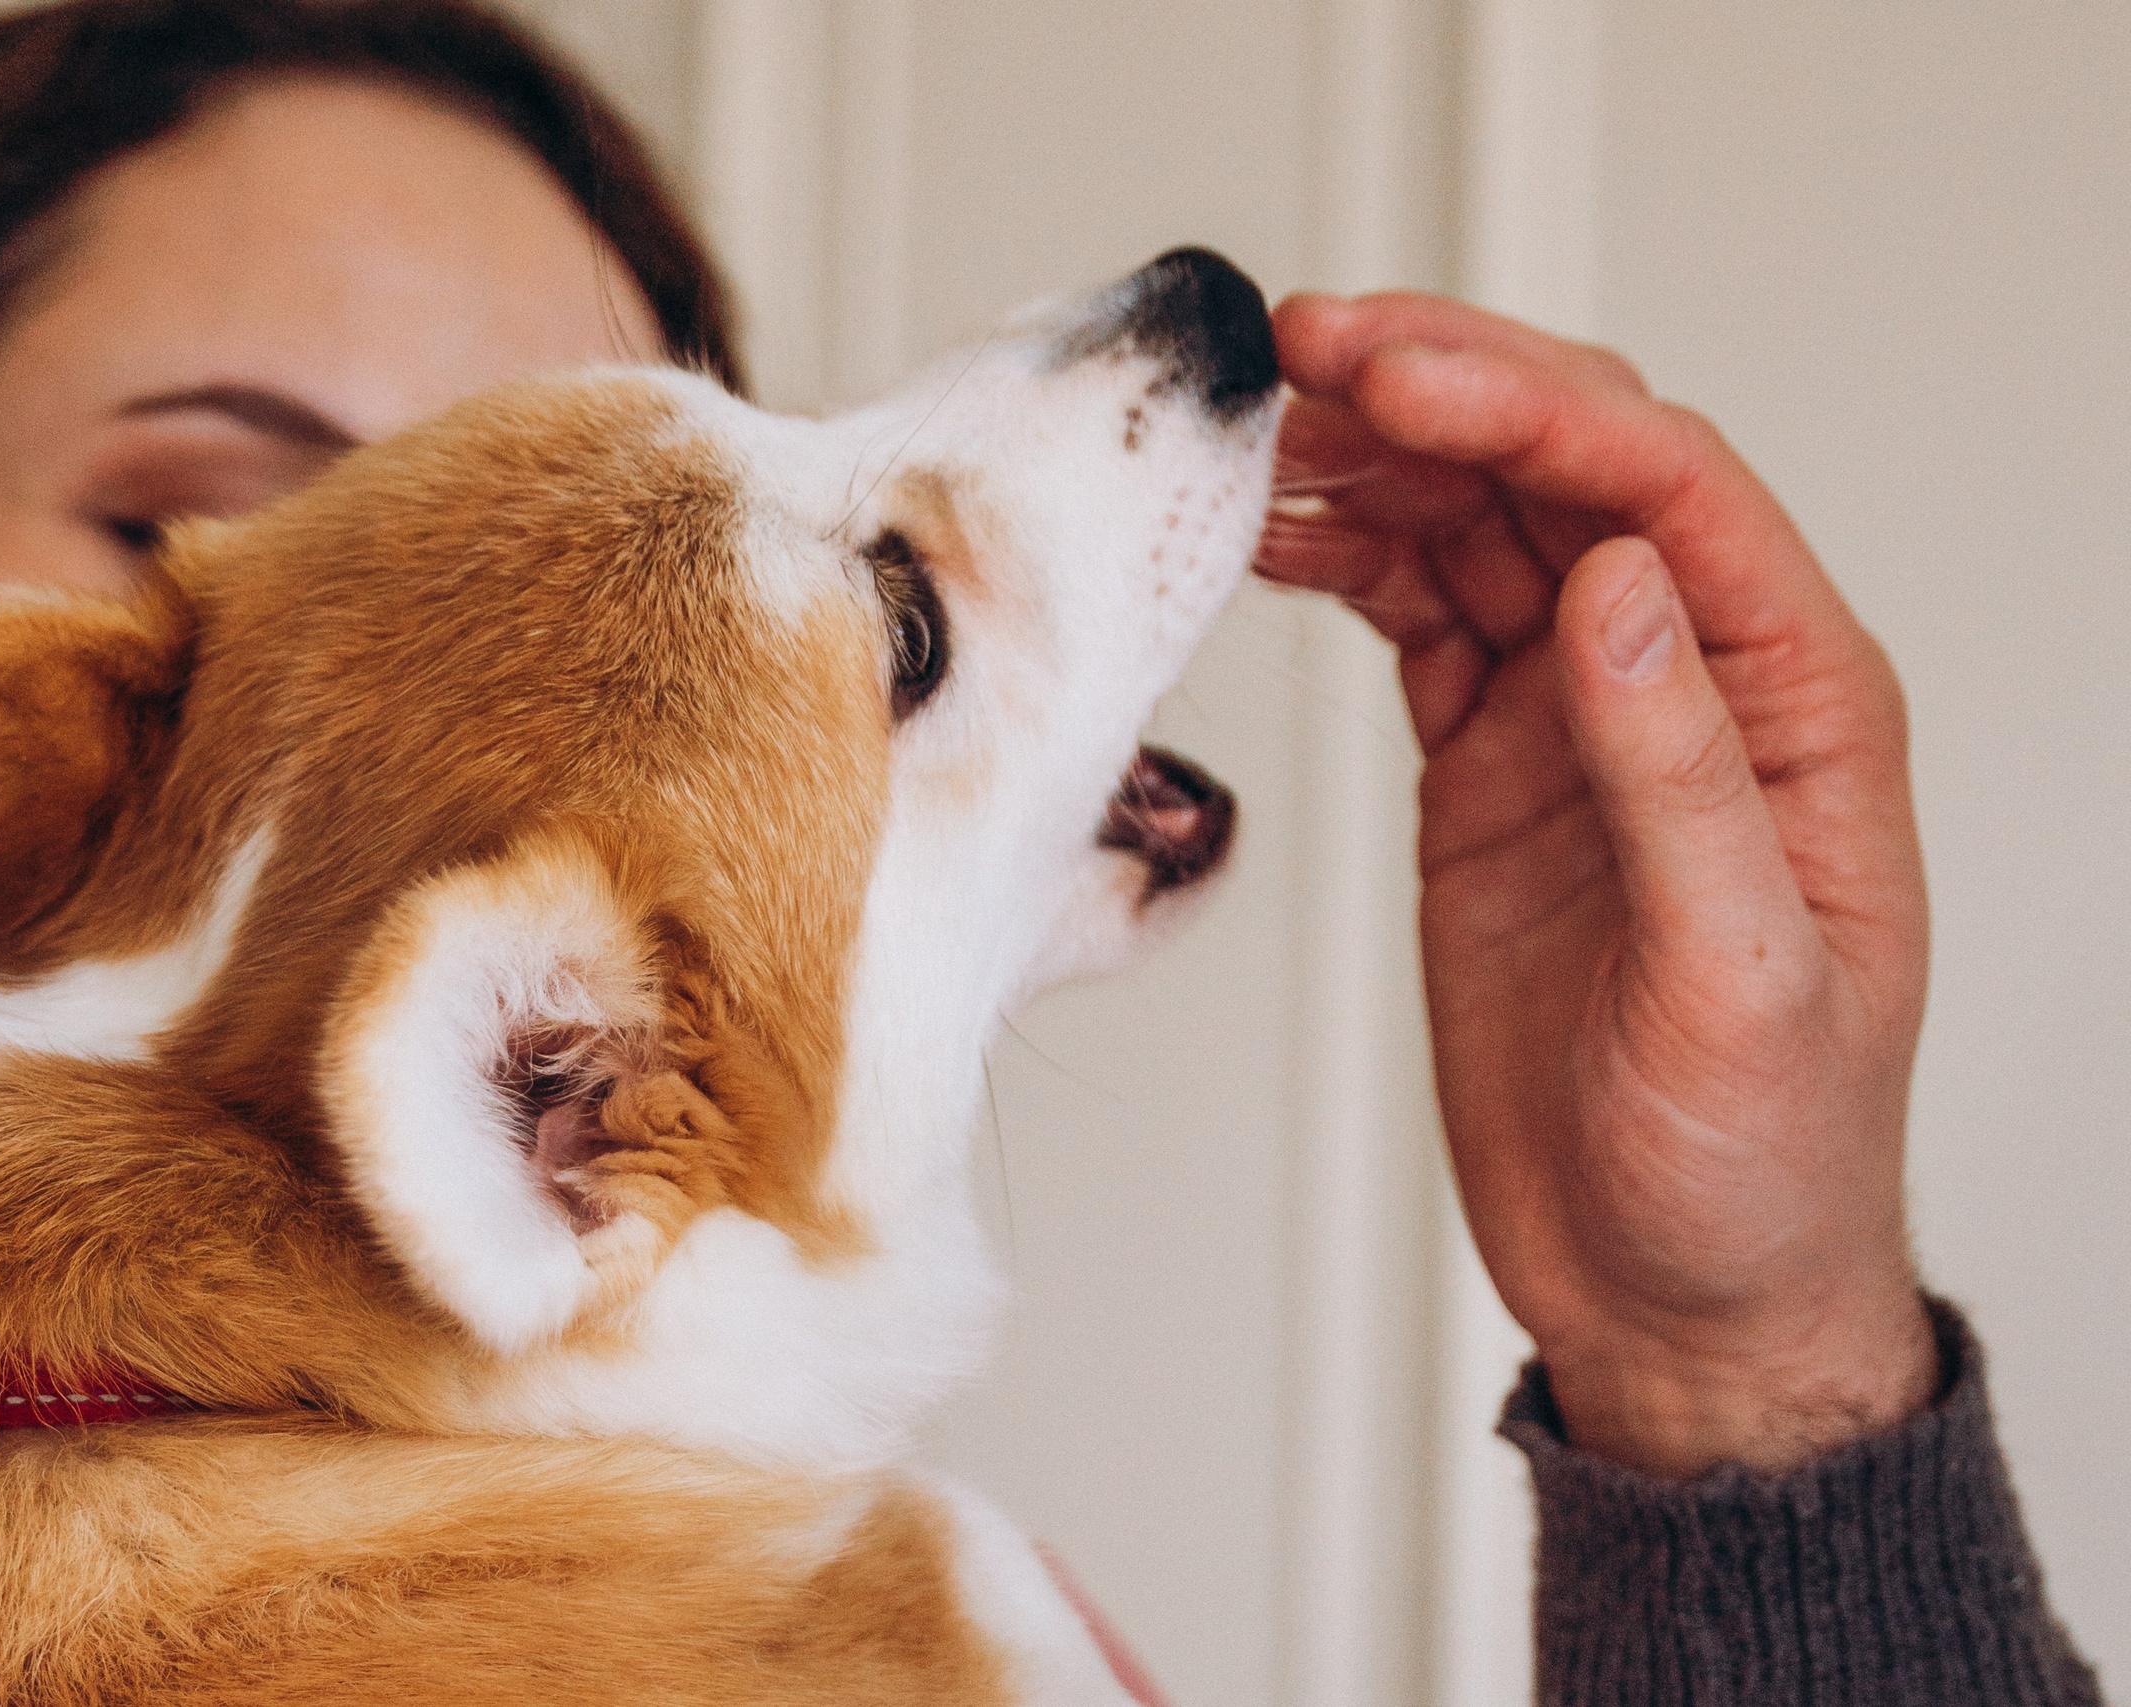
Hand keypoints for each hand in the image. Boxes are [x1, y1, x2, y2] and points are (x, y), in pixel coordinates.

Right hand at [1258, 292, 1936, 1477]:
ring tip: (1262, 426)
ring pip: (1480, 526)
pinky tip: (1281, 537)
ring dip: (1377, 459)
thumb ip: (1685, 771)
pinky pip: (1421, 617)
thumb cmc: (1760, 1167)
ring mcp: (1582, 719)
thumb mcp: (1744, 981)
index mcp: (1794, 706)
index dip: (1532, 408)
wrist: (1679, 1295)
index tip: (1397, 381)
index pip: (1667, 493)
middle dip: (1440, 388)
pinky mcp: (1495, 769)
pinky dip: (1347, 560)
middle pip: (1568, 468)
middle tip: (1303, 350)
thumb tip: (1620, 580)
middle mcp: (1690, 683)